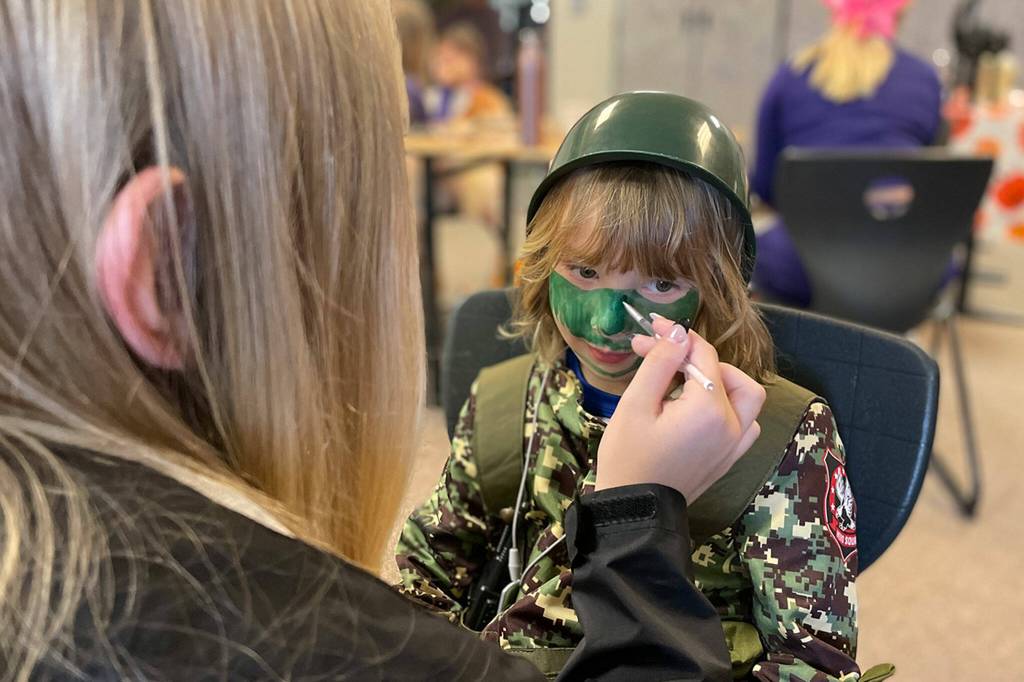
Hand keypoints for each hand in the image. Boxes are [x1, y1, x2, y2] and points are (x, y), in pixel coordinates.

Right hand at [595, 318, 766, 502]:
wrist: (635, 511)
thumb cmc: (628, 458)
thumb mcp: (636, 404)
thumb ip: (661, 363)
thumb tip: (679, 333)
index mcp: (709, 410)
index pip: (703, 355)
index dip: (676, 337)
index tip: (651, 330)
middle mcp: (732, 426)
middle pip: (730, 373)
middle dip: (697, 359)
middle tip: (662, 358)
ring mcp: (735, 445)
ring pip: (746, 397)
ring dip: (721, 381)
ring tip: (686, 382)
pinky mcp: (730, 458)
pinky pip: (745, 423)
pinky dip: (730, 408)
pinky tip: (702, 408)